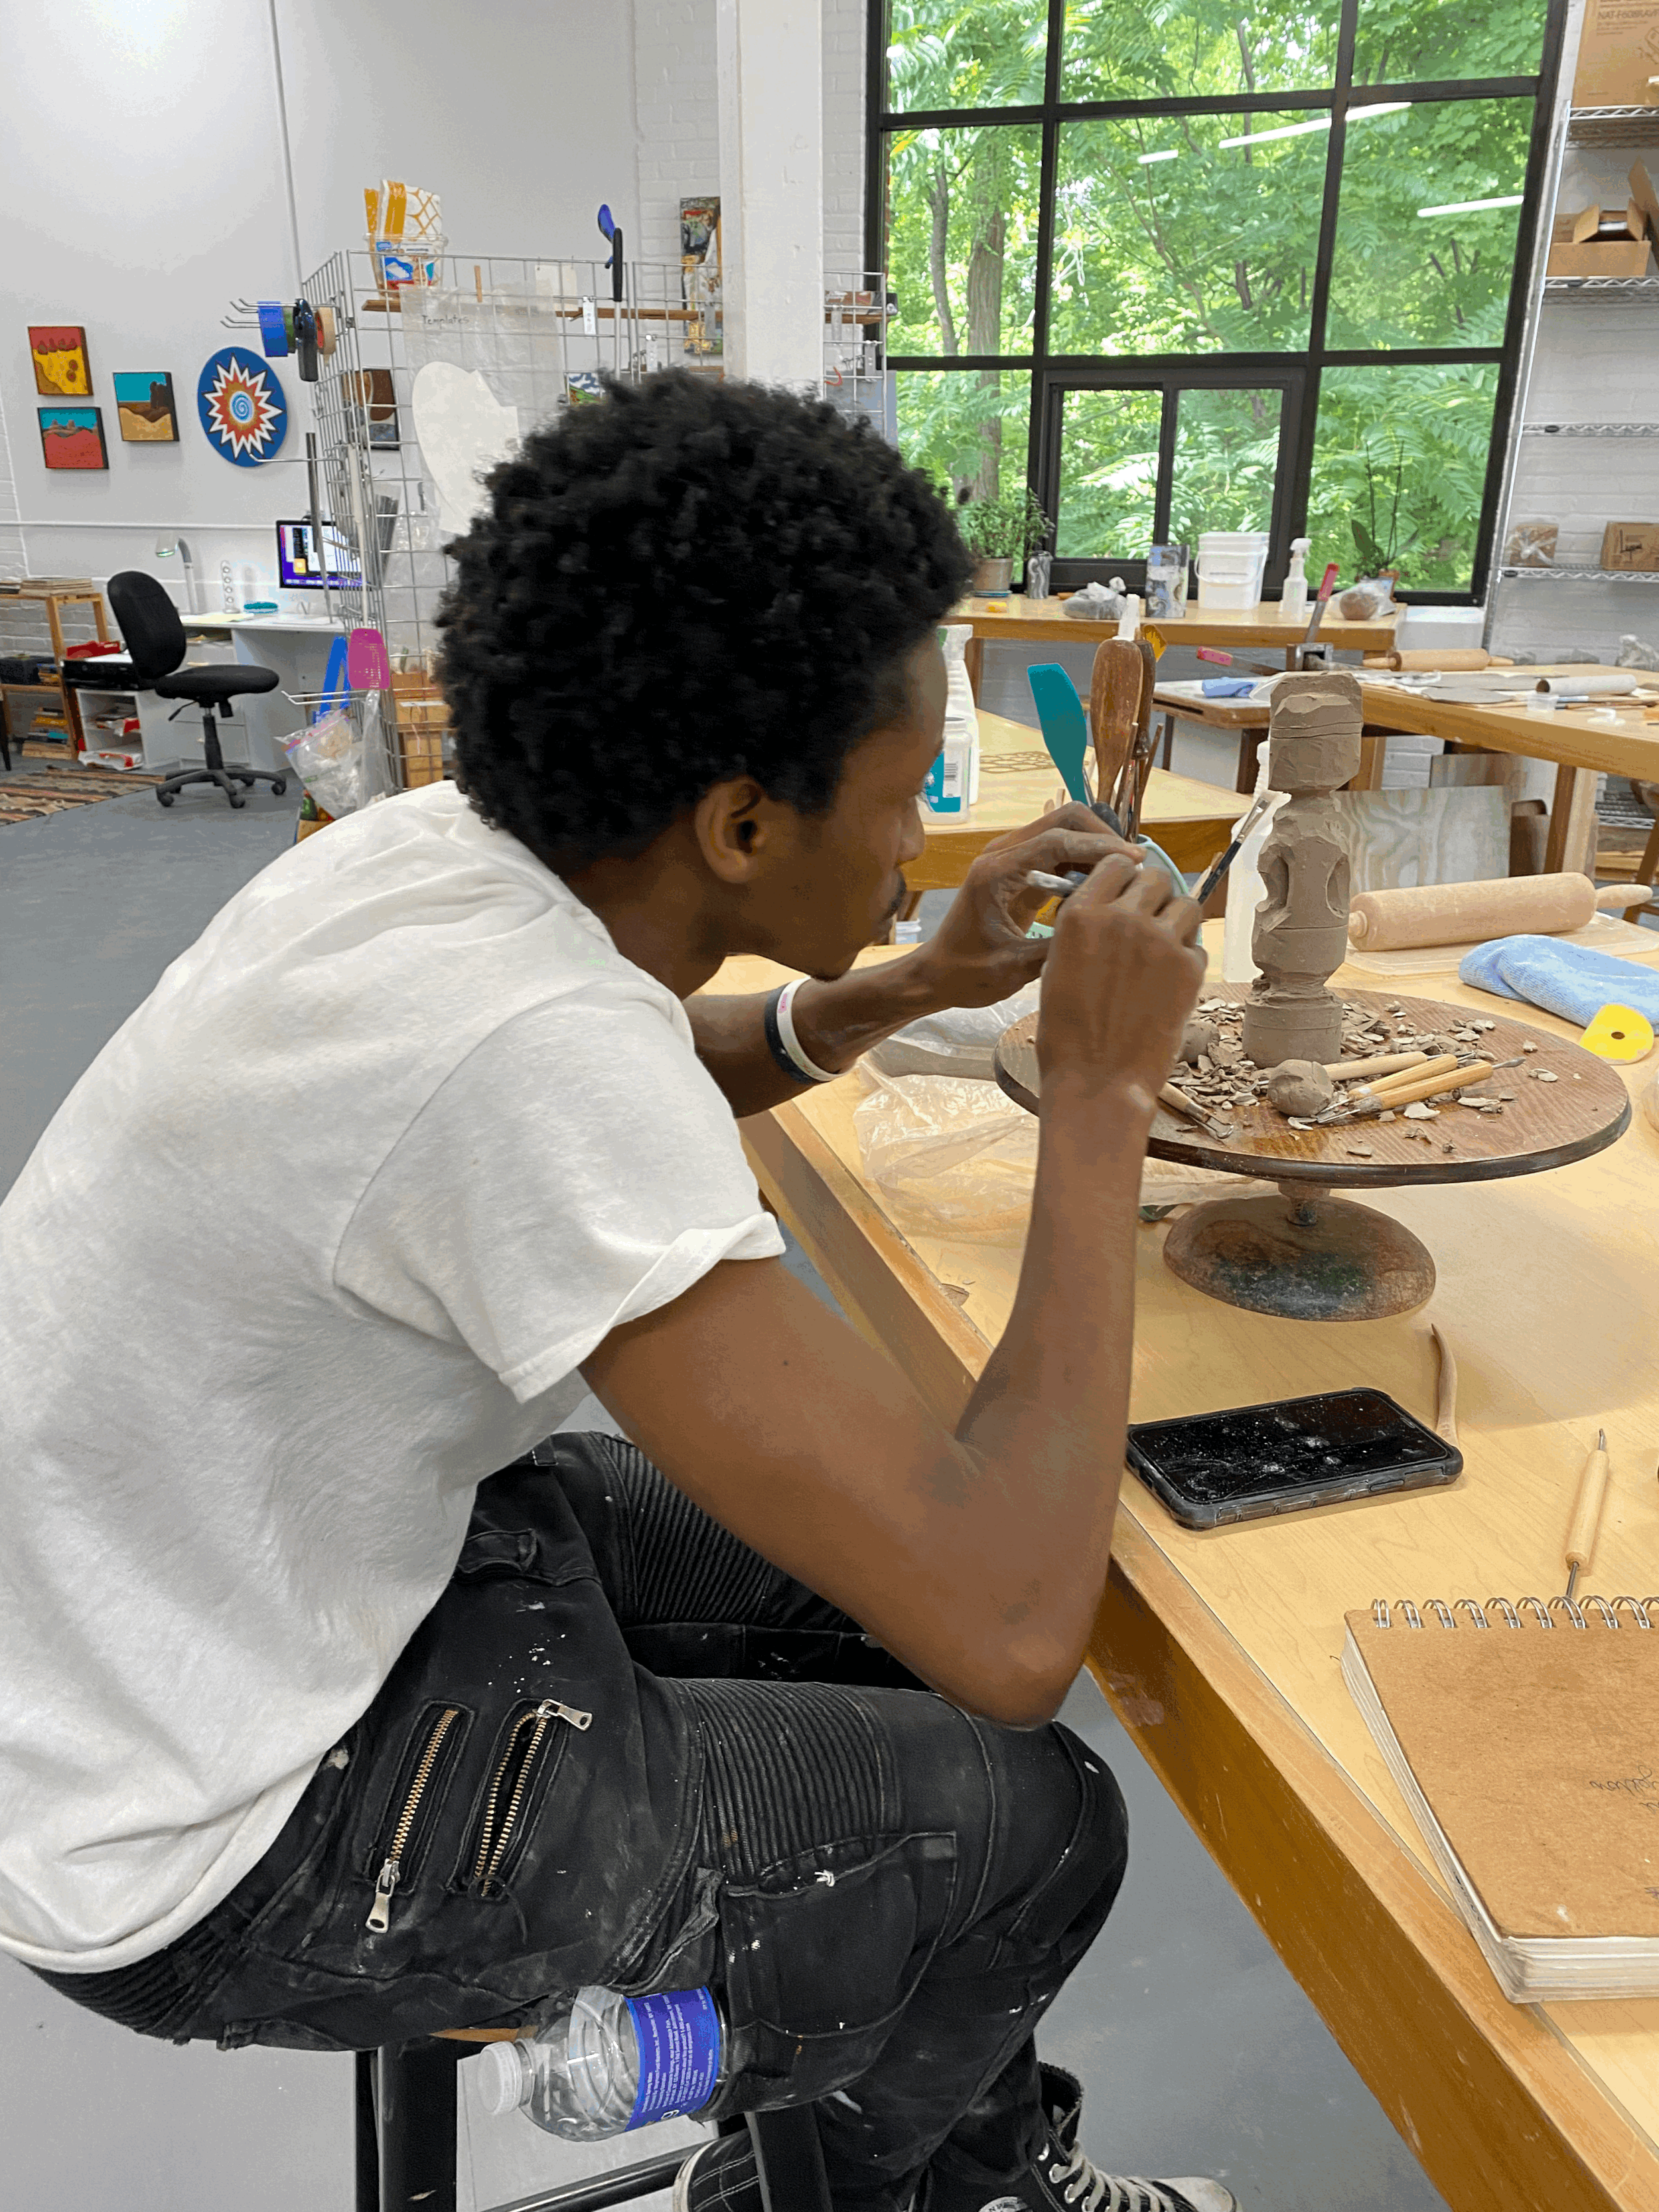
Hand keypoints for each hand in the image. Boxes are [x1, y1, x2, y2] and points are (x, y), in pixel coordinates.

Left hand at [906, 805, 1135, 1010]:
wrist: (939, 974)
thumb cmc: (966, 973)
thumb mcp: (1012, 968)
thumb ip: (1055, 948)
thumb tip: (1105, 929)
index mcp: (996, 872)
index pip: (1057, 840)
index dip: (1100, 847)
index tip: (1135, 861)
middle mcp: (1002, 854)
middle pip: (1063, 819)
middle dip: (1103, 836)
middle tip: (1133, 867)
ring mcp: (1012, 858)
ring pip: (1065, 830)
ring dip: (1097, 847)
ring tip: (1124, 877)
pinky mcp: (1022, 870)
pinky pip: (1061, 851)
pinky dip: (1086, 861)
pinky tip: (1104, 888)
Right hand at [1036, 853, 1205, 1111]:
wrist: (1097, 1080)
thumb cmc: (1067, 1033)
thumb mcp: (1056, 967)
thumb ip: (1083, 928)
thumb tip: (1109, 907)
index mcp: (1082, 915)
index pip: (1116, 863)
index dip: (1124, 875)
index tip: (1126, 889)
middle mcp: (1123, 919)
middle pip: (1155, 879)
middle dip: (1152, 896)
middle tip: (1147, 920)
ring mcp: (1161, 942)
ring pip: (1186, 906)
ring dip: (1176, 921)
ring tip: (1161, 950)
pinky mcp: (1190, 969)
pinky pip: (1197, 946)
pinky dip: (1187, 959)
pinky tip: (1168, 983)